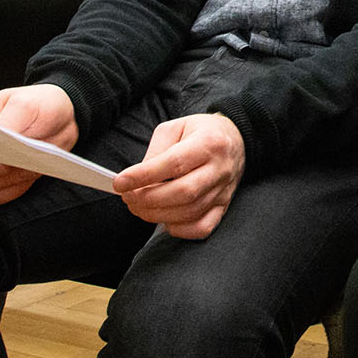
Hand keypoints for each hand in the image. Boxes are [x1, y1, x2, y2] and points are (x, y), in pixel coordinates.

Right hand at [0, 84, 77, 204]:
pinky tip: (28, 173)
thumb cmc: (40, 104)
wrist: (64, 118)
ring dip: (2, 178)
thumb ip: (8, 122)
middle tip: (7, 160)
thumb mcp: (26, 105)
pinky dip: (13, 188)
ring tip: (25, 160)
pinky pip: (0, 195)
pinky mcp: (6, 181)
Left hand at [113, 114, 245, 237]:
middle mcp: (219, 168)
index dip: (144, 175)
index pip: (174, 163)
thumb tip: (137, 179)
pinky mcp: (224, 205)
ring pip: (190, 211)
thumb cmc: (201, 132)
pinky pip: (204, 227)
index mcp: (208, 142)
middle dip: (148, 199)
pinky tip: (165, 221)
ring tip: (139, 207)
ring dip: (158, 214)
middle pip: (183, 191)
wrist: (237, 139)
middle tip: (128, 197)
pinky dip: (181, 230)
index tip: (120, 182)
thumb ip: (156, 151)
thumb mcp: (176, 128)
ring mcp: (224, 190)